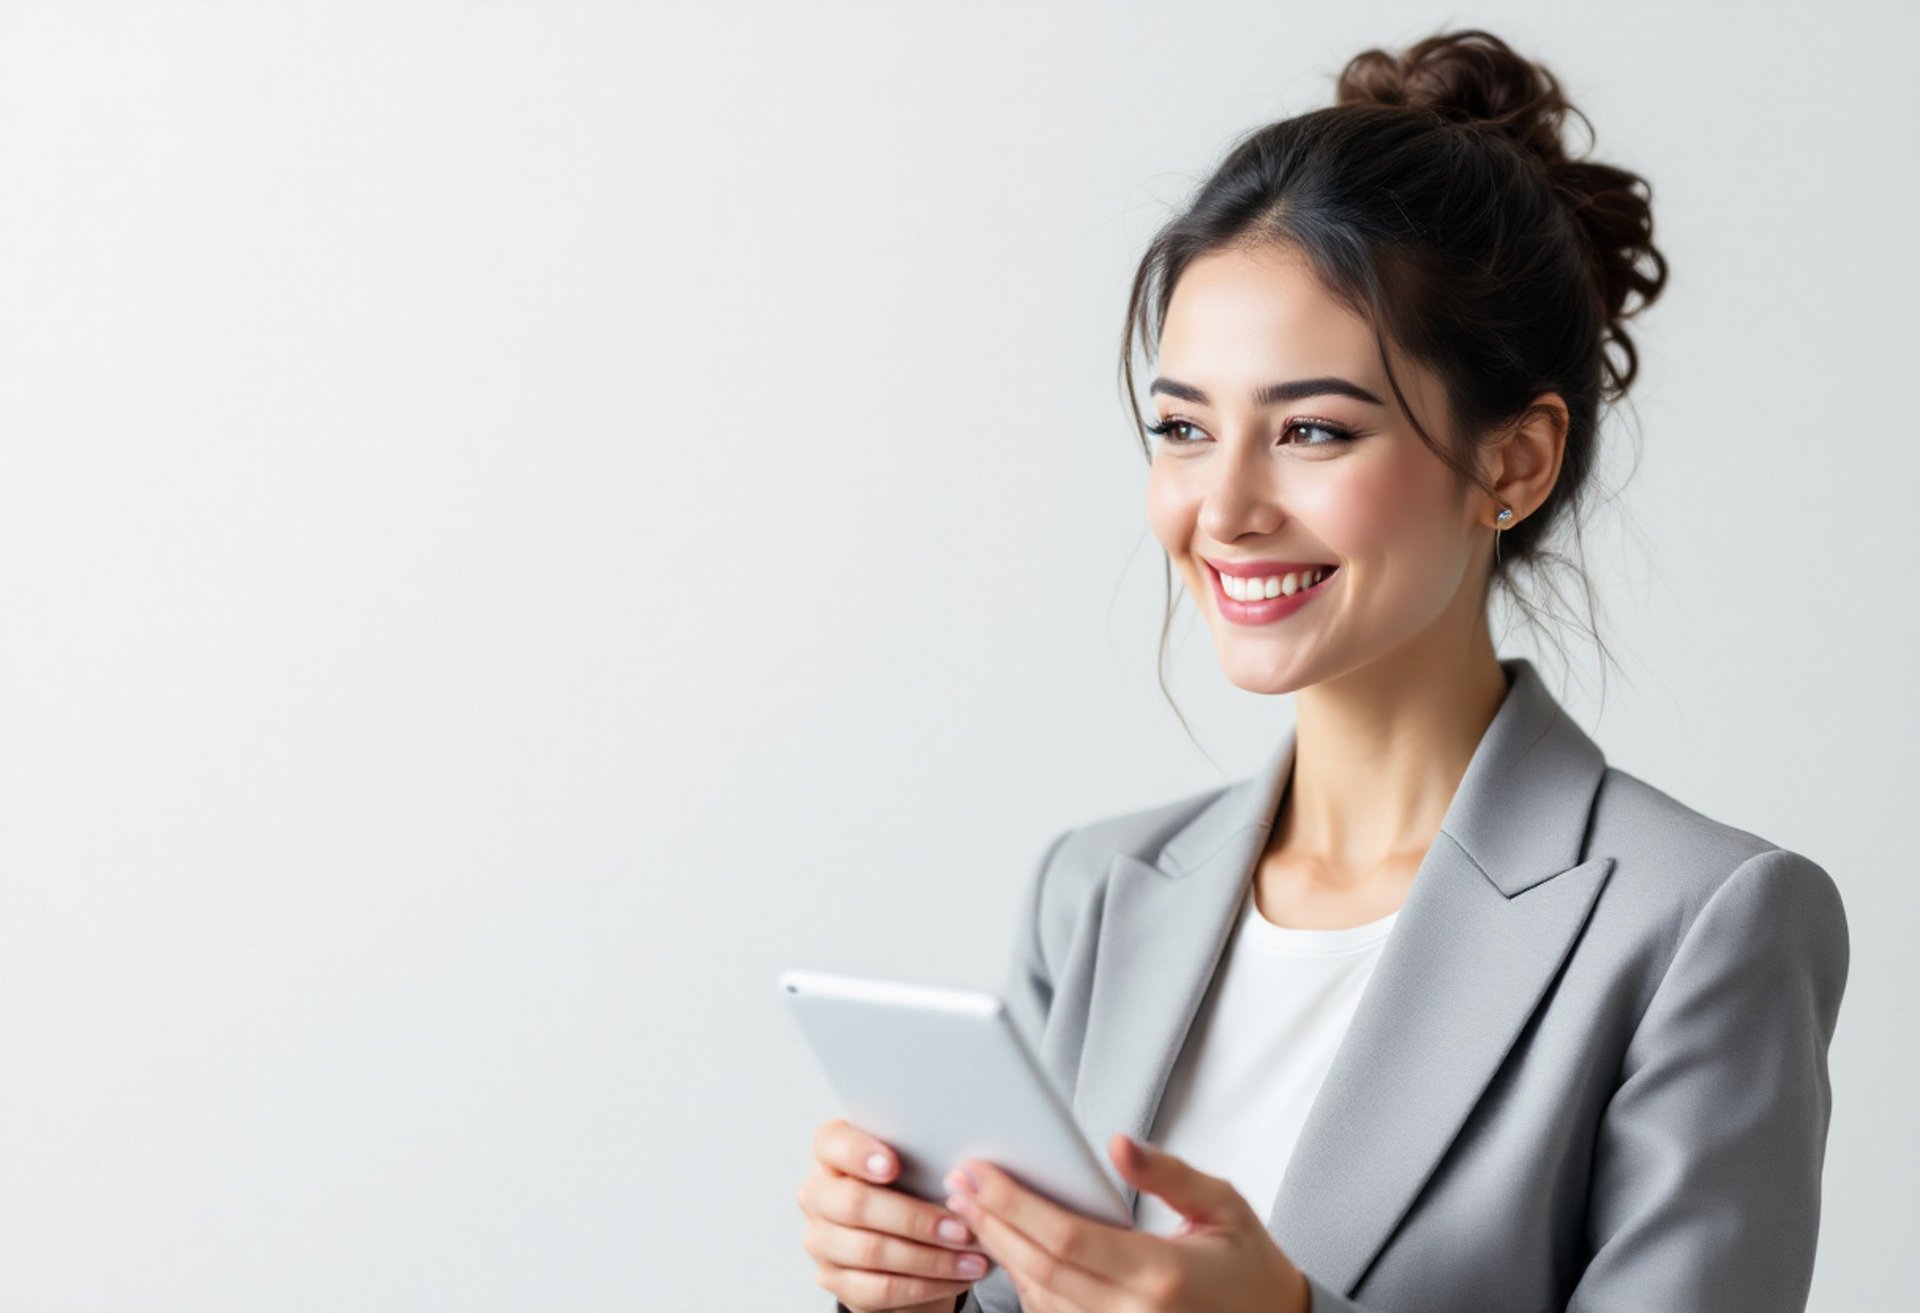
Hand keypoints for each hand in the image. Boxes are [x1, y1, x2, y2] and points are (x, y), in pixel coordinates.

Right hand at [797, 1116, 994, 1311]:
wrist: (902, 1243)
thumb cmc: (910, 1191)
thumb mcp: (915, 1167)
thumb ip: (925, 1158)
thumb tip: (968, 1171)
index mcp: (832, 1153)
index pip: (832, 1143)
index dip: (859, 1153)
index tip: (893, 1165)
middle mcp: (818, 1194)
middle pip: (855, 1204)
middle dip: (915, 1218)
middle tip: (960, 1228)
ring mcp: (821, 1240)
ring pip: (871, 1250)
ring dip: (930, 1258)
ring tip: (971, 1258)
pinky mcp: (834, 1280)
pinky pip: (879, 1288)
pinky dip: (925, 1285)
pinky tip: (955, 1278)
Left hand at [941, 1132, 1309, 1312]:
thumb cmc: (1248, 1266)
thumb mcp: (1222, 1206)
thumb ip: (1167, 1174)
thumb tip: (1117, 1144)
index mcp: (1162, 1275)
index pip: (1067, 1238)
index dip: (1013, 1205)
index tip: (977, 1173)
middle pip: (1039, 1269)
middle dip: (992, 1223)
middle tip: (960, 1184)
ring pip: (1039, 1299)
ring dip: (1002, 1254)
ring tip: (976, 1210)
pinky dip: (1028, 1285)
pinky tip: (1012, 1249)